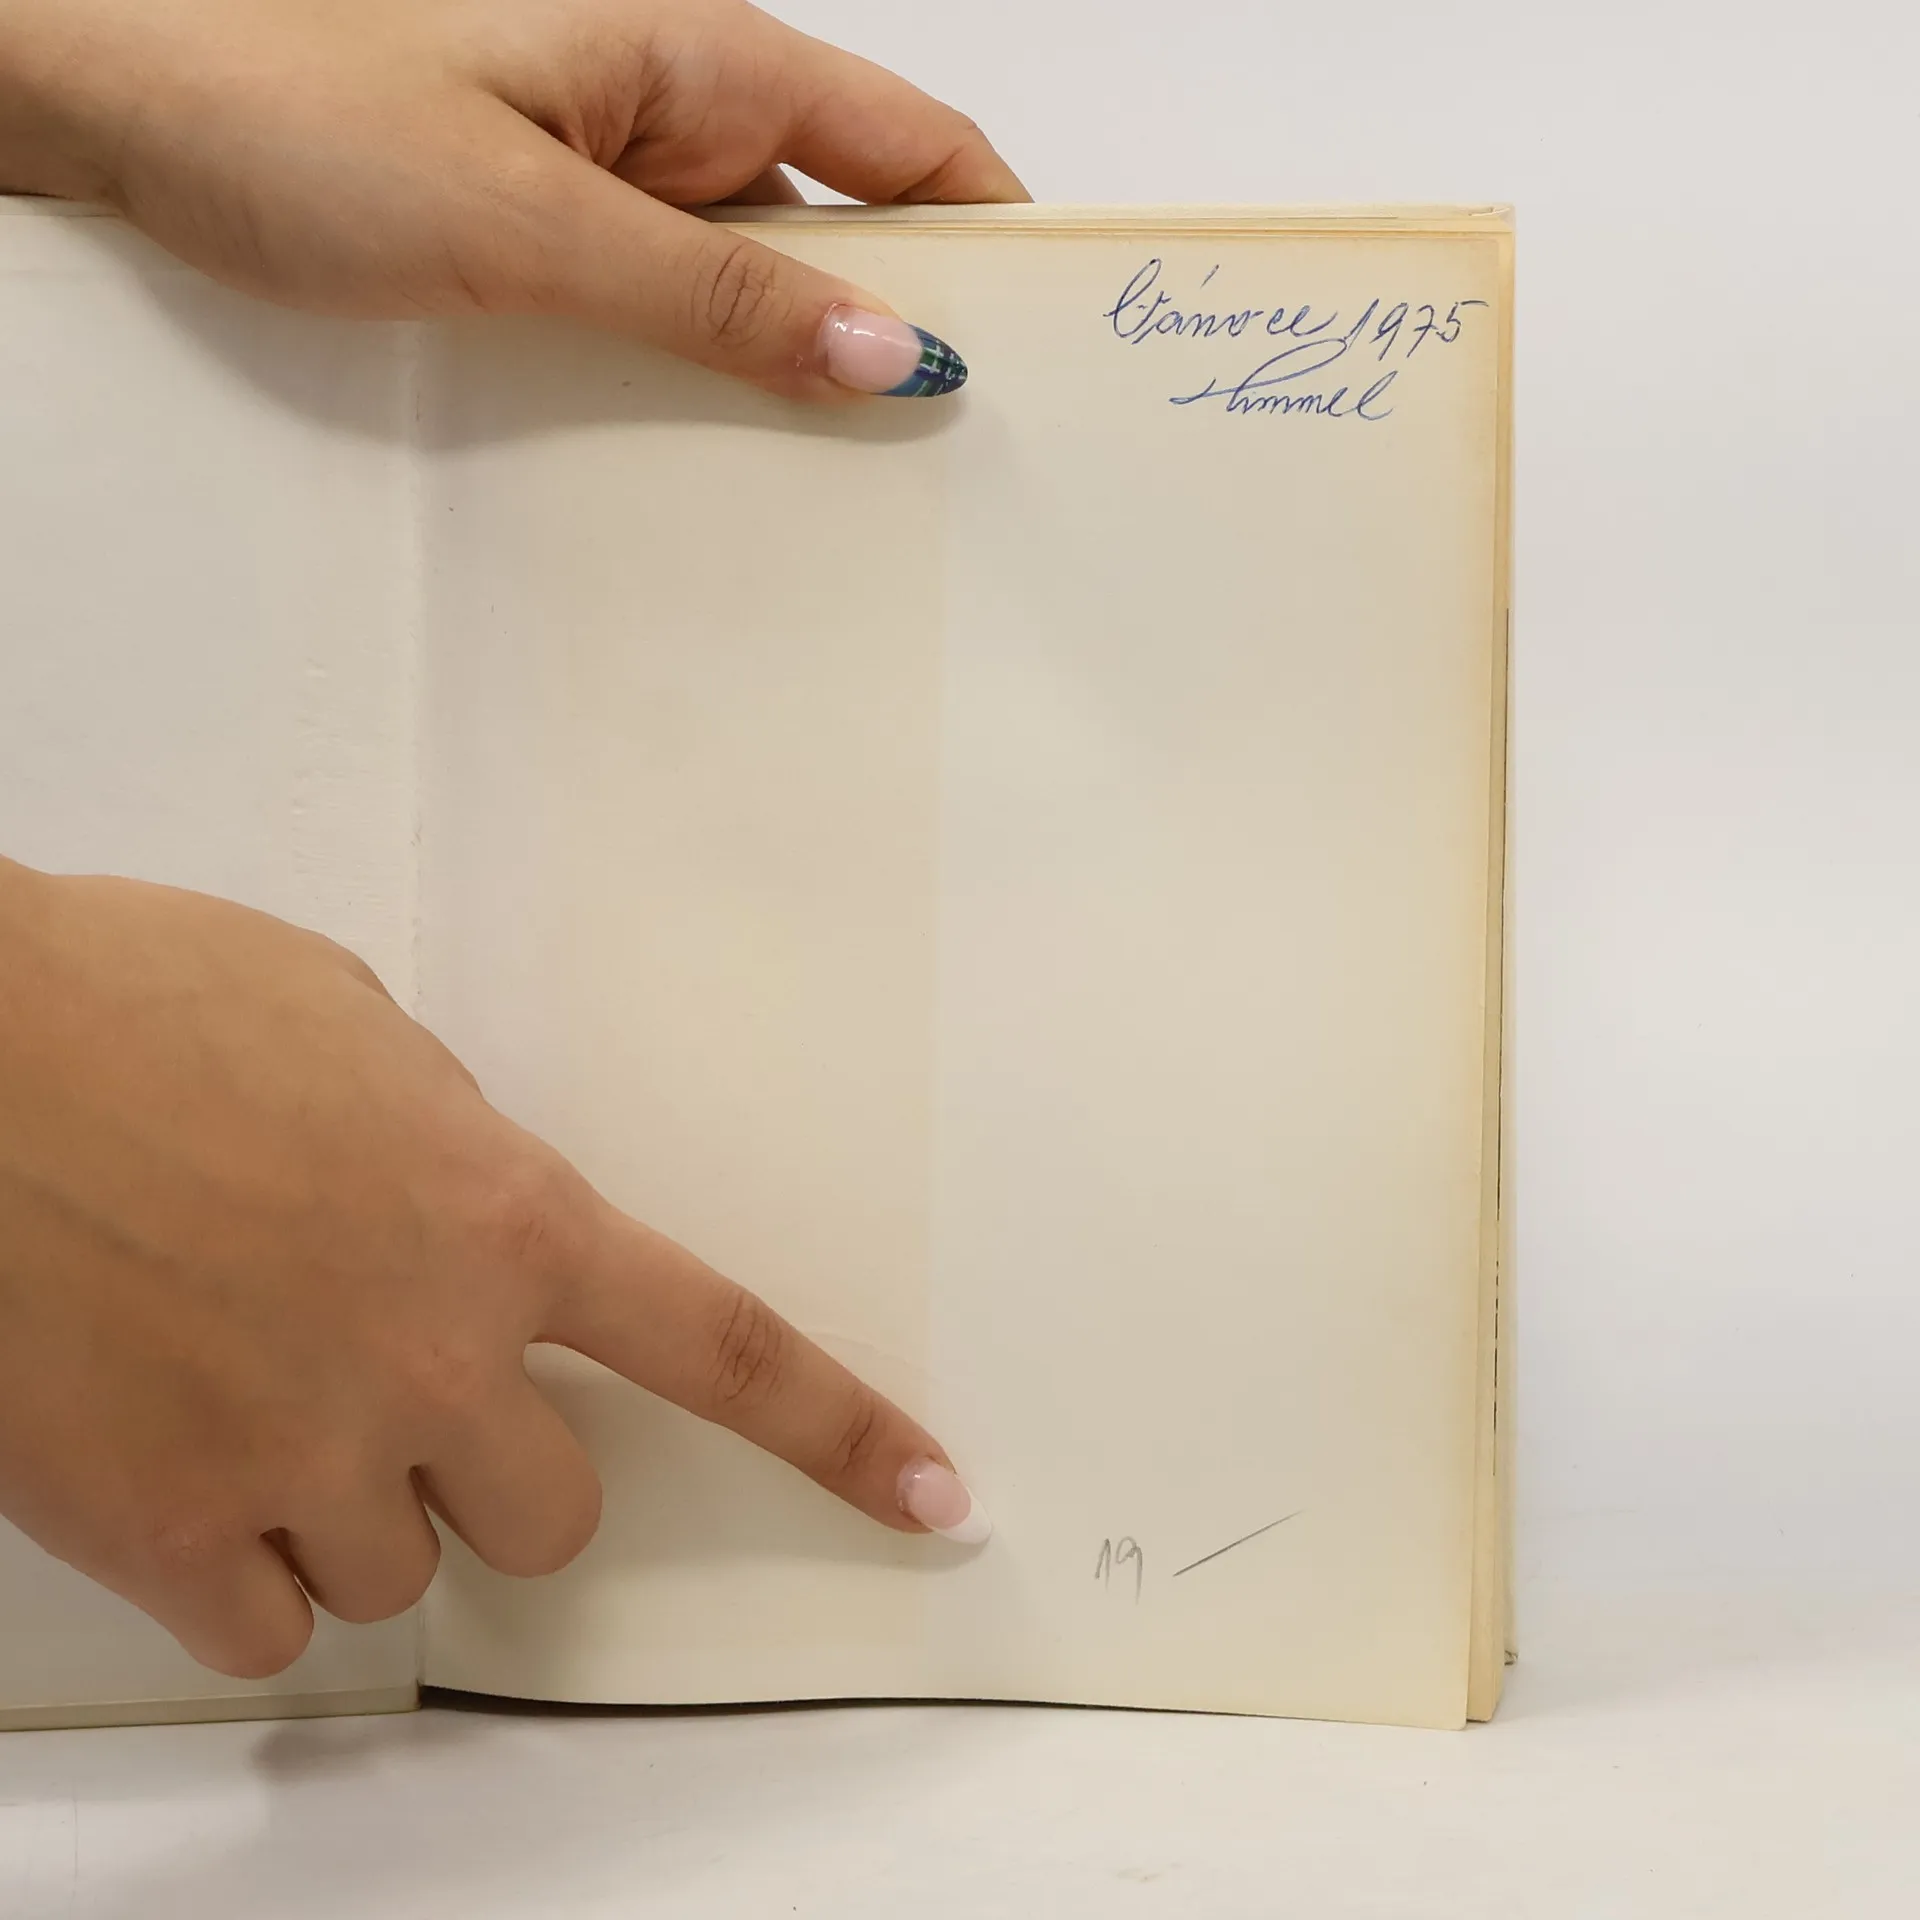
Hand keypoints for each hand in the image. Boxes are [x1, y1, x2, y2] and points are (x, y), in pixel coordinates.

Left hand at [0, 0, 1025, 396]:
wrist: (94, 88)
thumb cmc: (282, 103)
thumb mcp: (525, 219)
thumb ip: (713, 294)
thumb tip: (896, 351)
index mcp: (699, 64)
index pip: (913, 145)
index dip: (1003, 236)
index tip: (1057, 351)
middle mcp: (670, 118)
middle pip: (849, 227)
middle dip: (912, 336)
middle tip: (956, 477)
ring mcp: (606, 185)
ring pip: (756, 289)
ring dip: (801, 381)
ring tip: (848, 507)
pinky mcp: (544, 245)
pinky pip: (664, 320)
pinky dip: (704, 390)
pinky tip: (715, 477)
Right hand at [0, 860, 984, 1677]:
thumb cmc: (137, 1003)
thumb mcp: (355, 1035)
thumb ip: (453, 1143)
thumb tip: (470, 1208)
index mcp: (503, 1215)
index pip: (722, 1346)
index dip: (841, 1432)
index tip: (932, 1494)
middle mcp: (431, 1353)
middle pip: (556, 1516)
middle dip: (500, 1474)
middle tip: (406, 1398)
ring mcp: (302, 1452)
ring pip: (405, 1576)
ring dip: (358, 1513)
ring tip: (254, 1400)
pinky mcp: (166, 1528)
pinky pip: (274, 1629)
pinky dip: (249, 1576)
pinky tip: (192, 1480)